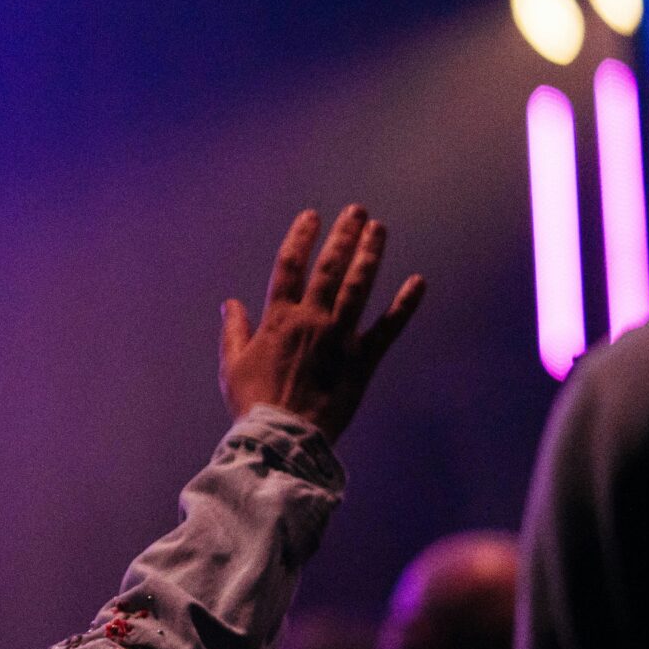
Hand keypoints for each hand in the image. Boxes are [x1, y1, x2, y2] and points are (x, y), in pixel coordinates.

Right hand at [221, 205, 424, 441]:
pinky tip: (418, 283)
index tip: (312, 216)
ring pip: (358, 287)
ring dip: (370, 255)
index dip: (301, 238)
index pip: (290, 266)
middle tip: (357, 211)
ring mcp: (340, 338)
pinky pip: (387, 328)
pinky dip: (404, 305)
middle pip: (330, 267)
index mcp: (278, 318)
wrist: (282, 436)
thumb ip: (233, 330)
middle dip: (344, 235)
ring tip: (379, 230)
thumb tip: (230, 303)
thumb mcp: (232, 365)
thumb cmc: (253, 403)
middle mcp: (311, 320)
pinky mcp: (362, 361)